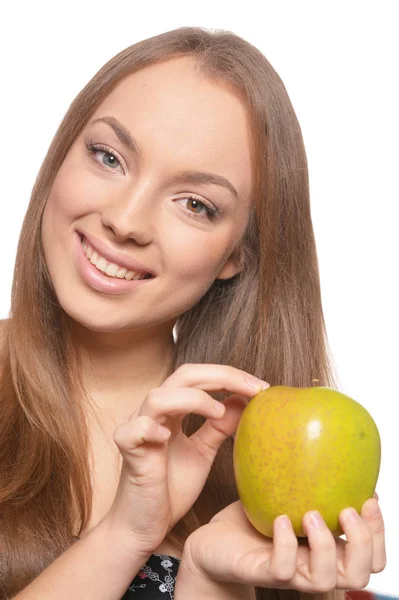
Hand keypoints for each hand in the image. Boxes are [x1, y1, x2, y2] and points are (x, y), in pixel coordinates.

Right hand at [102, 363, 267, 556]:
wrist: (144, 525)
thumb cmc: (170, 488)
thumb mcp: (202, 453)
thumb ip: (218, 427)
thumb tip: (242, 400)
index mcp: (171, 409)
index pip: (199, 378)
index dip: (230, 376)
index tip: (262, 389)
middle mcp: (153, 412)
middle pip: (184, 375)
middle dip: (222, 376)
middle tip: (255, 389)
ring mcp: (137, 429)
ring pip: (159, 397)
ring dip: (193, 399)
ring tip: (219, 413)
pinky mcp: (127, 452)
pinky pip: (134, 430)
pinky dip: (151, 427)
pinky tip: (169, 438)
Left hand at [178, 492, 385, 593]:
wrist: (214, 543)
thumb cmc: (253, 519)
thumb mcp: (287, 495)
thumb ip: (310, 479)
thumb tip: (328, 438)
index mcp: (326, 549)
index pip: (371, 555)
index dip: (379, 532)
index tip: (369, 496)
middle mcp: (313, 566)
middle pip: (358, 574)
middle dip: (363, 543)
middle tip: (349, 509)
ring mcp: (289, 574)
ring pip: (325, 580)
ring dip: (325, 545)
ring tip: (311, 513)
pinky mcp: (262, 572)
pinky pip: (283, 569)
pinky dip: (286, 544)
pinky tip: (280, 519)